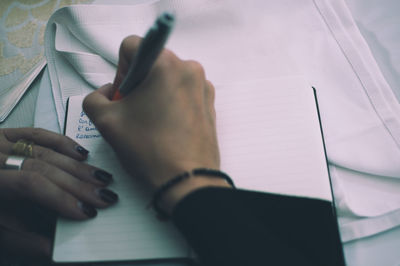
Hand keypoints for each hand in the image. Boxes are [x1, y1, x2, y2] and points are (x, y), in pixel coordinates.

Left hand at [0, 128, 117, 259]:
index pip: (30, 184)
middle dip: (77, 184)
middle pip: (43, 167)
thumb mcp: (0, 234)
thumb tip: (60, 247)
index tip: (86, 212)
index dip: (60, 197)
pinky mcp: (10, 135)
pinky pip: (40, 134)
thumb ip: (27, 242)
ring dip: (78, 167)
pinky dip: (63, 143)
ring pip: (47, 152)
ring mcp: (1, 143)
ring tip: (101, 179)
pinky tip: (82, 154)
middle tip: (103, 197)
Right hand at [83, 36, 228, 212]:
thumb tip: (106, 93)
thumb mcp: (105, 121)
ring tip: (149, 123)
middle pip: (151, 63)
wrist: (187, 180)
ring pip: (168, 79)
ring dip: (153, 95)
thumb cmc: (149, 149)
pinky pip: (183, 93)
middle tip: (132, 112)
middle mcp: (189, 68)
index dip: (119, 70)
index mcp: (165, 63)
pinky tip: (166, 128)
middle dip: (137, 84)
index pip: (132, 47)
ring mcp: (203, 86)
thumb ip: (94, 98)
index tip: (122, 96)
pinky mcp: (210, 103)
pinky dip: (170, 104)